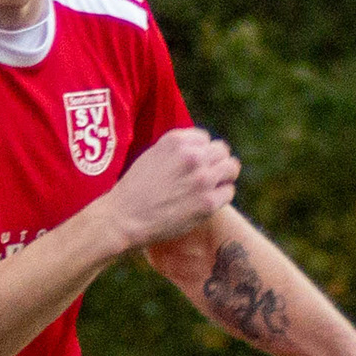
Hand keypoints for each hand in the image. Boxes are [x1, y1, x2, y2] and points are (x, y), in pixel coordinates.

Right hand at [99, 126, 238, 249]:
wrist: (124, 218)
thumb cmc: (134, 189)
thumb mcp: (151, 155)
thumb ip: (175, 149)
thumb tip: (198, 150)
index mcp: (176, 141)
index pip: (205, 138)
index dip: (201, 151)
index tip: (194, 163)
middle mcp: (192, 156)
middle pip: (222, 150)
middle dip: (216, 161)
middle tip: (209, 174)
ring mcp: (202, 179)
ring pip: (231, 168)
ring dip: (224, 175)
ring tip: (215, 185)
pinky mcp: (208, 202)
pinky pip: (228, 192)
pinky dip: (221, 196)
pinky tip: (209, 201)